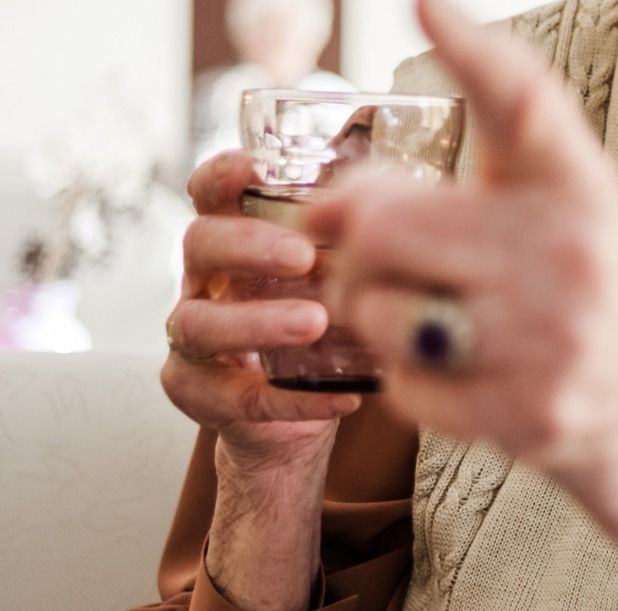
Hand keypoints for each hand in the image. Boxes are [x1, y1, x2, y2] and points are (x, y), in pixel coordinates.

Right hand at [167, 152, 358, 610]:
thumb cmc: (327, 328)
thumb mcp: (343, 279)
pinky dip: (293, 401)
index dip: (220, 176)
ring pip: (199, 323)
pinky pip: (237, 399)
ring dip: (258, 321)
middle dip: (249, 245)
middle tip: (306, 256)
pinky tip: (344, 399)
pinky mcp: (204, 398)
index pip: (208, 195)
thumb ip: (359, 241)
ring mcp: (195, 343)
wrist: (301, 415)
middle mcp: (204, 284)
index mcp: (234, 243)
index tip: (252, 168)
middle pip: (200, 245)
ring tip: (316, 322)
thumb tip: (402, 205)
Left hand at [309, 0, 617, 592]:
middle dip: (357, 243)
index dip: (477, 53)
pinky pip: (403, 386)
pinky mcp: (524, 417)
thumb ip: (465, 181)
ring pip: (379, 311)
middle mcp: (571, 261)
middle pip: (385, 226)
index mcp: (583, 193)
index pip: (529, 109)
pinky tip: (452, 370)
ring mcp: (549, 345)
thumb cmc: (600, 297)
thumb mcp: (570, 208)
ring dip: (376, 315)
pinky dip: (407, 380)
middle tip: (377, 256)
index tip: (428, 4)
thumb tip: (325, 205)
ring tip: (421, 316)